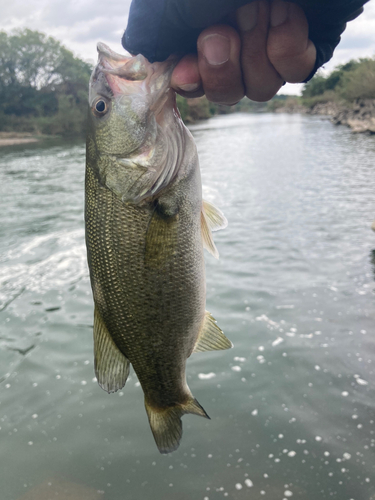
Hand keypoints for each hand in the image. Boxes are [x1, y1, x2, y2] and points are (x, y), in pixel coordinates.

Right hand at [170, 0, 315, 103]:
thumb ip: (156, 30)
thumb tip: (154, 64)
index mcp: (199, 27)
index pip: (192, 78)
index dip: (190, 81)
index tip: (185, 72)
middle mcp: (236, 39)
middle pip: (225, 91)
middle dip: (222, 67)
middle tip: (224, 30)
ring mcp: (271, 42)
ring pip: (260, 88)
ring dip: (255, 51)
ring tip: (259, 6)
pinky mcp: (309, 40)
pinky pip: (295, 71)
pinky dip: (286, 46)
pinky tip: (285, 11)